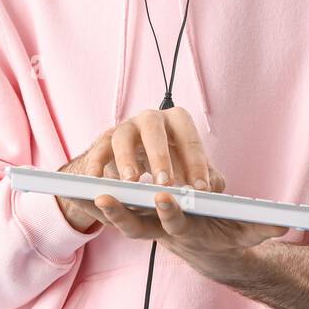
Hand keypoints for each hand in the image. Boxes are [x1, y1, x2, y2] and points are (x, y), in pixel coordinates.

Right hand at [56, 107, 225, 232]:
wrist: (136, 163)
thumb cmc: (171, 164)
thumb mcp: (190, 169)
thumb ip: (205, 177)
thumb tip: (212, 189)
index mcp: (177, 122)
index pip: (189, 137)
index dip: (196, 162)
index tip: (200, 188)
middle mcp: (150, 119)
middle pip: (153, 128)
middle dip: (159, 156)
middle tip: (165, 183)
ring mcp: (125, 128)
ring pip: (122, 136)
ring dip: (126, 159)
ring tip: (132, 182)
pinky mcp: (104, 141)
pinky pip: (98, 150)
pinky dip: (96, 165)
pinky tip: (97, 182)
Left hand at [93, 190, 288, 275]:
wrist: (208, 248)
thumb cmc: (227, 233)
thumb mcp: (249, 231)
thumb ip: (264, 226)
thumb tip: (284, 223)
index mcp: (187, 231)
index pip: (175, 223)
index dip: (169, 213)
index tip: (163, 197)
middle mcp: (159, 232)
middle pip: (134, 227)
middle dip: (119, 214)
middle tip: (106, 197)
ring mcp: (143, 228)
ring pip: (115, 220)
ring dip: (96, 208)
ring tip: (76, 190)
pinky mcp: (132, 219)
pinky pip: (106, 212)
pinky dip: (89, 203)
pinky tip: (72, 188)